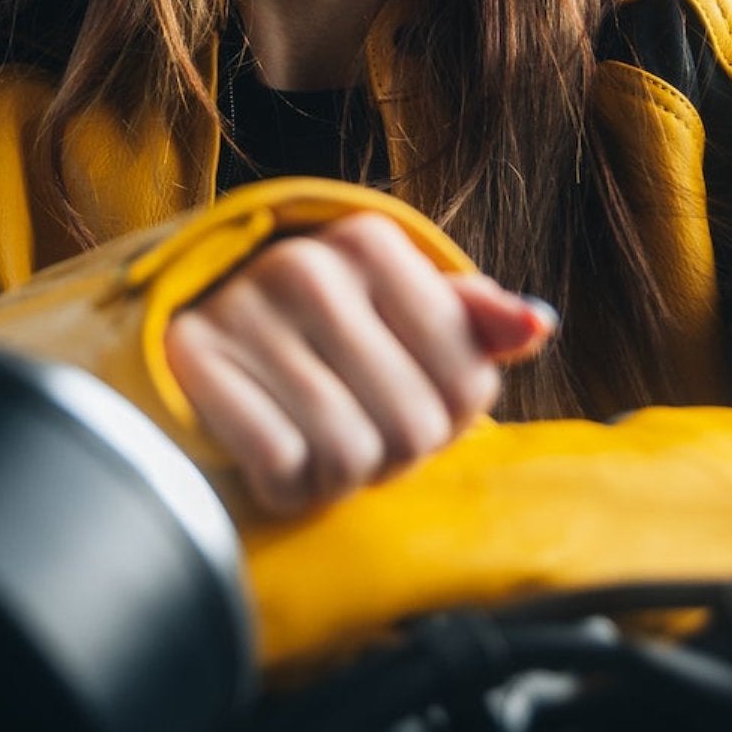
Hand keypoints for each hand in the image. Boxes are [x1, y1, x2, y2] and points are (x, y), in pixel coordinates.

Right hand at [163, 211, 556, 516]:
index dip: (446, 418)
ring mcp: (244, 309)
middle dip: (392, 455)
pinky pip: (281, 467)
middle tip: (357, 433)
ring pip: (349, 454)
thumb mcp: (402, 312)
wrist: (198, 335)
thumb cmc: (323, 334)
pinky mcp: (192, 361)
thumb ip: (474, 322)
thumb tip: (539, 325)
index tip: (404, 400)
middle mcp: (307, 265)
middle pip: (413, 426)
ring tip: (317, 451)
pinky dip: (285, 488)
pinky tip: (274, 463)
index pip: (469, 382)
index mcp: (371, 243)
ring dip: (338, 479)